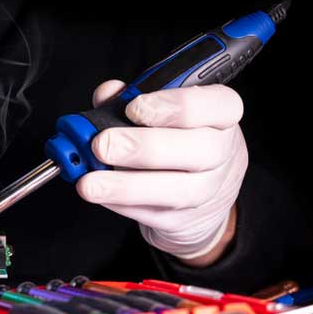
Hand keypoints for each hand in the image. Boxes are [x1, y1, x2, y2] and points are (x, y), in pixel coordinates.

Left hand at [76, 81, 247, 266]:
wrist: (198, 193)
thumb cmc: (173, 137)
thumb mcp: (157, 109)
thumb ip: (129, 97)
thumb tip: (107, 94)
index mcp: (221, 115)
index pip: (219, 105)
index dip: (176, 106)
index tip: (132, 109)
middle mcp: (222, 152)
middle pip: (197, 149)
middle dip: (142, 147)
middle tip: (101, 145)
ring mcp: (209, 190)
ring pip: (177, 190)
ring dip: (126, 186)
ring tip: (89, 182)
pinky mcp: (185, 220)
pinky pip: (154, 213)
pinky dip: (121, 204)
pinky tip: (100, 194)